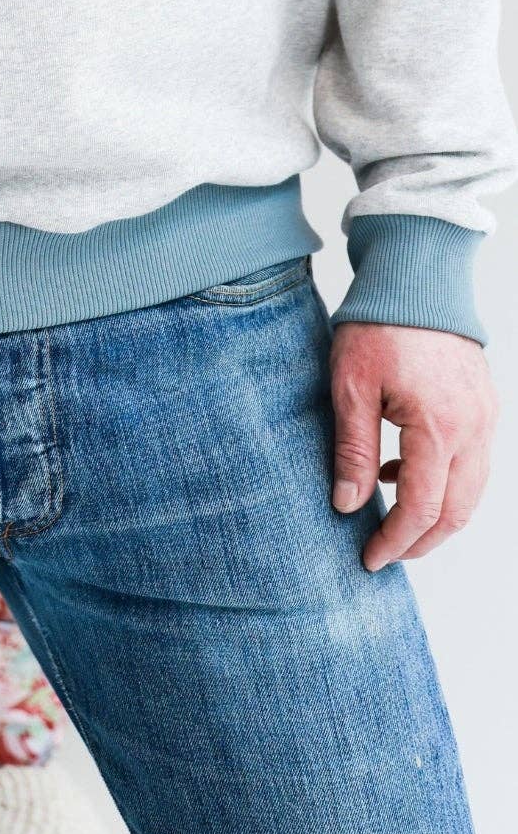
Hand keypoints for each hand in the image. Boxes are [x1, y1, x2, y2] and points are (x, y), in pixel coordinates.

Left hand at [329, 322, 497, 571]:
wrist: (416, 275)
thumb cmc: (379, 323)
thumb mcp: (351, 386)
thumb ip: (353, 450)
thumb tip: (348, 505)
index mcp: (440, 428)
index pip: (423, 510)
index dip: (396, 541)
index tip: (369, 559)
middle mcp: (474, 429)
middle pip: (457, 511)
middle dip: (422, 540)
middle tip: (385, 552)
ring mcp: (485, 416)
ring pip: (471, 491)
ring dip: (437, 514)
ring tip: (392, 518)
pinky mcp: (484, 404)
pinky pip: (474, 461)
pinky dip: (445, 480)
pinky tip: (403, 471)